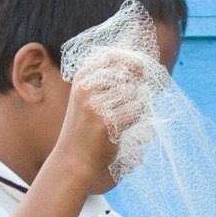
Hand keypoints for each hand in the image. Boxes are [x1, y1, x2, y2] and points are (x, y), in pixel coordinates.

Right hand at [55, 49, 158, 186]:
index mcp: (81, 77)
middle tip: (124, 105)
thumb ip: (106, 79)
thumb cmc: (86, 127)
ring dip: (132, 105)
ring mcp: (95, 105)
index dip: (132, 62)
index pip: (113, 57)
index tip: (141, 74)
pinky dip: (135, 118)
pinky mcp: (106, 121)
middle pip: (125, 75)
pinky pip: (135, 110)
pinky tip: (122, 127)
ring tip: (119, 118)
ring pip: (132, 92)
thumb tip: (138, 65)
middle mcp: (86, 88)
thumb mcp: (87, 96)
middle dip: (132, 88)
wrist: (74, 159)